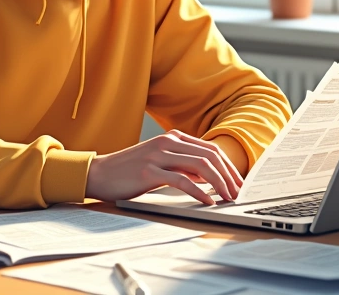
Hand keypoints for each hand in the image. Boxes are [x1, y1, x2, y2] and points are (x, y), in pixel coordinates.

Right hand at [85, 130, 243, 205]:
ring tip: (228, 198)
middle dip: (229, 176)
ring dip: (219, 183)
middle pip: (210, 156)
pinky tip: (208, 201)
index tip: (238, 183)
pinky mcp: (149, 171)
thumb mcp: (161, 163)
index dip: (229, 167)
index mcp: (173, 138)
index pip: (211, 149)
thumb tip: (209, 177)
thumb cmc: (131, 171)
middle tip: (238, 193)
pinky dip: (199, 191)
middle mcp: (168, 142)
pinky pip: (182, 180)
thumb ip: (184, 166)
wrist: (99, 173)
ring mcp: (159, 155)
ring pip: (200, 166)